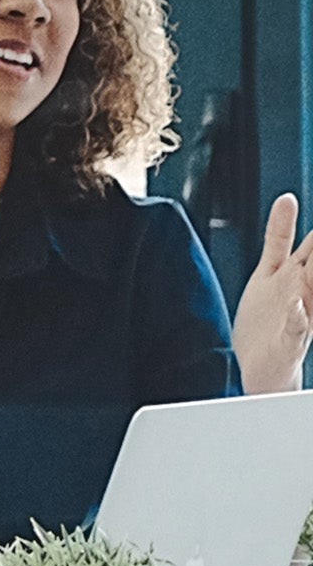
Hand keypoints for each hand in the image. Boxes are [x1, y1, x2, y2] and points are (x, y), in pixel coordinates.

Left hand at [236, 193, 312, 393]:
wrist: (261, 366)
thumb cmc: (268, 318)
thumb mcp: (271, 270)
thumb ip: (279, 237)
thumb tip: (287, 199)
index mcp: (300, 274)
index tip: (295, 203)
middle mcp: (305, 291)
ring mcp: (300, 315)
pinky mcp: (290, 339)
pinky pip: (296, 327)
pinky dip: (297, 316)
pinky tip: (297, 305)